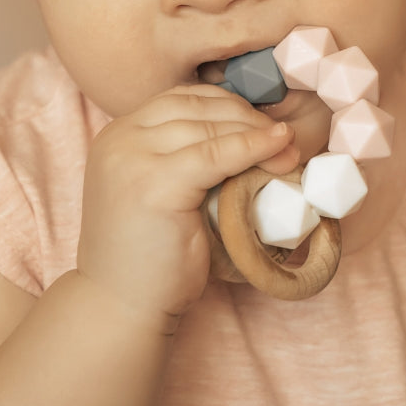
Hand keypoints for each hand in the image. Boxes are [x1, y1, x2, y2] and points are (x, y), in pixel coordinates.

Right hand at [76, 85, 298, 325]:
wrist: (121, 306)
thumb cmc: (149, 256)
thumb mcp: (163, 191)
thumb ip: (186, 158)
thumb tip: (252, 135)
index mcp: (117, 136)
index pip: (179, 99)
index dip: (226, 105)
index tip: (261, 123)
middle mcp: (119, 139)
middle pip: (195, 107)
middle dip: (246, 117)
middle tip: (283, 137)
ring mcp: (132, 158)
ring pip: (209, 128)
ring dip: (255, 133)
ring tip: (287, 149)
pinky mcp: (154, 183)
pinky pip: (216, 154)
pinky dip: (253, 148)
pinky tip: (278, 149)